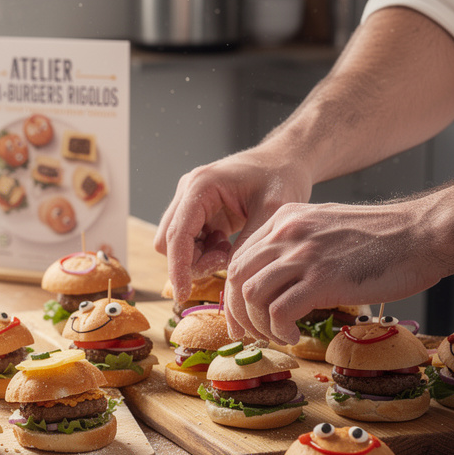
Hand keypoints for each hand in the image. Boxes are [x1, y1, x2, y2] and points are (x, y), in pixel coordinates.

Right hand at [154, 149, 313, 304]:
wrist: (285, 161)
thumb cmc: (282, 178)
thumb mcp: (271, 213)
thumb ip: (247, 245)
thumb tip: (228, 278)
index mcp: (201, 186)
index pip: (176, 234)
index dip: (177, 267)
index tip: (183, 293)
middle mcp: (187, 191)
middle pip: (168, 241)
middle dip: (192, 261)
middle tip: (226, 260)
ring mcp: (189, 200)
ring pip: (176, 244)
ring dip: (198, 257)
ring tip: (229, 250)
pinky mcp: (197, 210)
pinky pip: (188, 241)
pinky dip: (204, 251)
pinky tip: (227, 244)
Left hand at [226, 199, 446, 343]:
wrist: (423, 234)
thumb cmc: (384, 238)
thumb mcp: (328, 228)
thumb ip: (300, 246)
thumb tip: (280, 280)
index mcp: (286, 218)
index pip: (239, 258)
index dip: (235, 293)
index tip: (244, 317)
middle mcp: (287, 233)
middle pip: (236, 277)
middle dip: (238, 313)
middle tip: (251, 334)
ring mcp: (303, 255)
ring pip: (251, 295)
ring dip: (259, 325)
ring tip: (278, 336)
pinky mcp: (321, 279)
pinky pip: (278, 312)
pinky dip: (279, 331)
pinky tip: (294, 337)